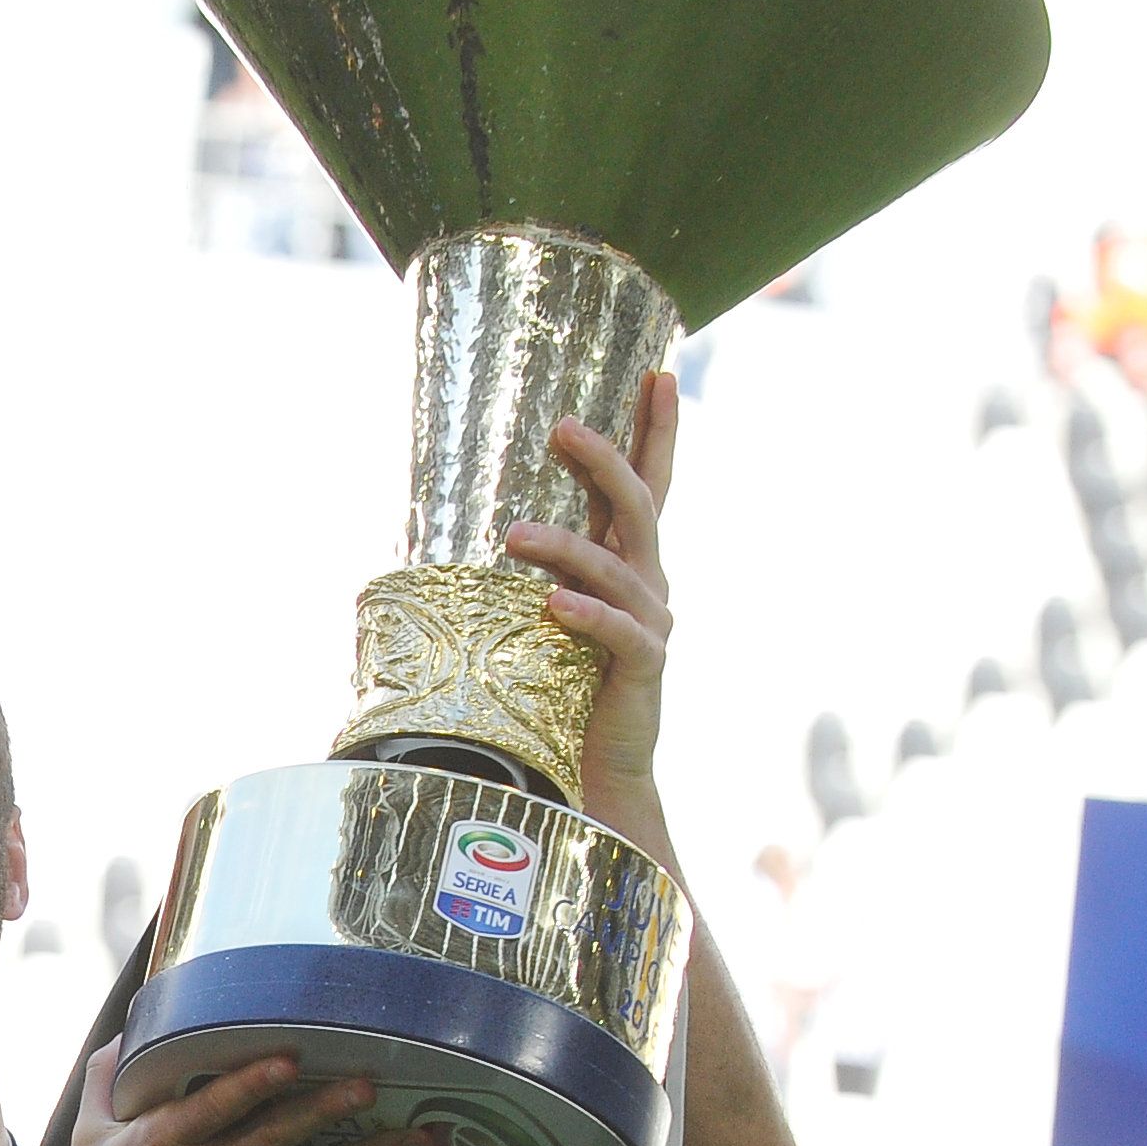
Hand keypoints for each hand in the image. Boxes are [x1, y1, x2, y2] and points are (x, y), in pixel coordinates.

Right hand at [58, 1044, 426, 1145]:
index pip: (215, 1103)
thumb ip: (106, 1082)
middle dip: (327, 1108)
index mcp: (161, 1143)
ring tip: (411, 1139)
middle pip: (276, 1135)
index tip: (291, 1059)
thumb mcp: (88, 1142)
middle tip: (370, 1087)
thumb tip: (128, 1034)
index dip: (254, 1081)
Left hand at [502, 368, 678, 816]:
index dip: (655, 432)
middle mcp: (649, 586)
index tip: (657, 374)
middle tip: (562, 428)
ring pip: (614, 568)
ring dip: (564, 547)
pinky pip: (618, 633)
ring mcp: (650, 625)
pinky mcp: (643, 669)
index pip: (645, 486)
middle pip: (636, 507)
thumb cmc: (565, 693)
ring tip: (515, 537)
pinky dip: (585, 616)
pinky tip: (553, 605)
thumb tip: (490, 524)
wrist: (598, 772)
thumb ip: (545, 570)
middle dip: (604, 461)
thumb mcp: (553, 616)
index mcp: (629, 566)